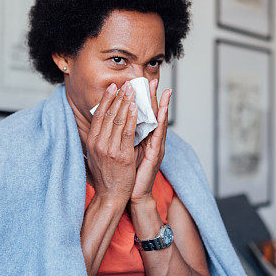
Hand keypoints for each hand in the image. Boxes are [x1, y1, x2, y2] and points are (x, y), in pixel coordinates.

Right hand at [86, 81, 139, 207]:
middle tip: (125, 84)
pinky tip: (136, 108)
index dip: (106, 100)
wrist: (110, 196)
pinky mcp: (122, 155)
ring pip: (118, 120)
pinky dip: (132, 118)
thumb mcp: (95, 156)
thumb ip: (98, 140)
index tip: (112, 87)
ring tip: (132, 90)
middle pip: (108, 114)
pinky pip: (128, 132)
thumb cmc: (105, 177)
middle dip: (118, 97)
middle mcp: (99, 144)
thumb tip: (100, 125)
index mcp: (92, 142)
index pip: (99, 116)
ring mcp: (110, 149)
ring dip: (126, 103)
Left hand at [130, 79, 171, 205]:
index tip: (142, 85)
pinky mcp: (155, 154)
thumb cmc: (126, 175)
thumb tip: (113, 123)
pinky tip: (160, 110)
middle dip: (154, 97)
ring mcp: (155, 147)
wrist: (130, 195)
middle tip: (153, 81)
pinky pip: (157, 134)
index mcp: (143, 139)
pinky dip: (159, 121)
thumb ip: (122, 137)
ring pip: (158, 122)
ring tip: (162, 90)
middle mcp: (151, 141)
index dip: (144, 100)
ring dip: (160, 105)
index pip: (144, 115)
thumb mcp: (123, 151)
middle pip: (153, 115)